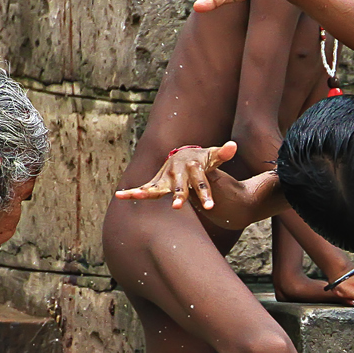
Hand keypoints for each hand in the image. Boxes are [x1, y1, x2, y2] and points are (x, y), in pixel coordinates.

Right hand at [115, 142, 237, 210]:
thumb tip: (233, 145)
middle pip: (178, 187)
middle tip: (177, 206)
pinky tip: (120, 195)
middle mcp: (176, 173)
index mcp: (192, 167)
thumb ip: (222, 154)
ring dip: (146, 191)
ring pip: (156, 187)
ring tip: (136, 194)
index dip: (205, 194)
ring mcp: (164, 178)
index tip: (210, 207)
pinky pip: (143, 188)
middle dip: (178, 196)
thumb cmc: (202, 160)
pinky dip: (131, 192)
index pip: (200, 182)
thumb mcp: (212, 157)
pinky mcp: (156, 183)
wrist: (184, 155)